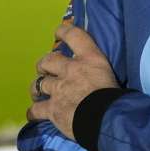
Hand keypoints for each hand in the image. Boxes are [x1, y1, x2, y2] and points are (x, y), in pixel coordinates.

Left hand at [27, 23, 117, 138]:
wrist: (108, 118)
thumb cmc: (116, 98)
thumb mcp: (110, 75)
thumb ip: (98, 72)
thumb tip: (96, 78)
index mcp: (89, 58)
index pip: (74, 35)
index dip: (63, 31)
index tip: (57, 33)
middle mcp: (70, 70)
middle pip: (48, 60)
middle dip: (44, 65)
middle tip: (45, 70)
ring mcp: (58, 89)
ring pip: (37, 84)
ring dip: (36, 88)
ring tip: (37, 93)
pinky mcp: (52, 109)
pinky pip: (36, 110)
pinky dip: (33, 113)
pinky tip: (33, 115)